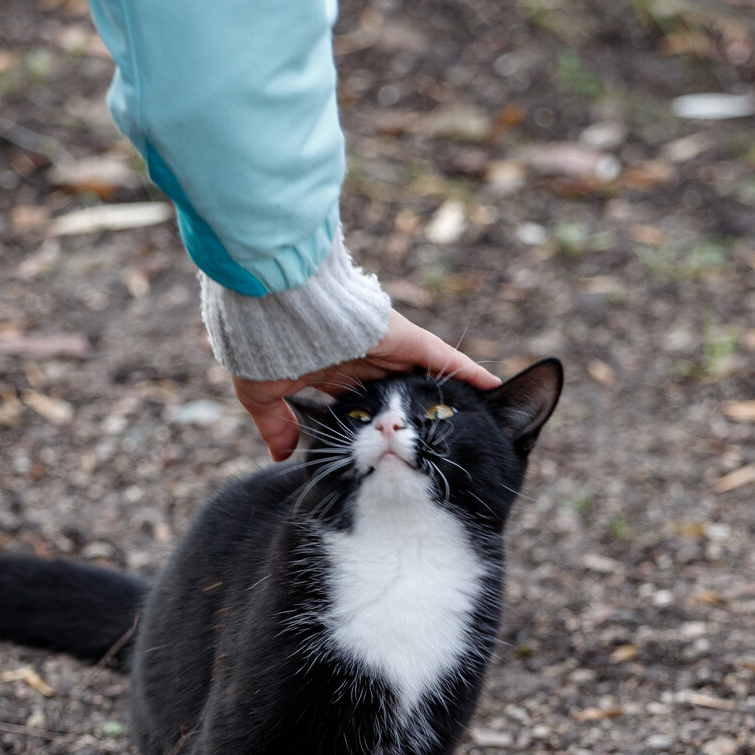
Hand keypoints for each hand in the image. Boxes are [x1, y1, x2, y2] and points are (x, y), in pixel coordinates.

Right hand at [232, 310, 502, 460]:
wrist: (275, 298)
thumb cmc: (261, 340)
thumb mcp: (262, 393)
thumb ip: (275, 424)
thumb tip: (279, 455)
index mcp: (329, 369)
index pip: (360, 401)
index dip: (375, 422)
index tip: (387, 446)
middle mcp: (362, 359)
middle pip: (400, 391)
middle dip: (417, 413)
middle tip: (436, 439)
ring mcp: (386, 348)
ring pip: (425, 377)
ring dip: (448, 398)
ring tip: (476, 418)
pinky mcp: (405, 338)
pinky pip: (444, 358)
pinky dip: (467, 372)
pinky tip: (493, 389)